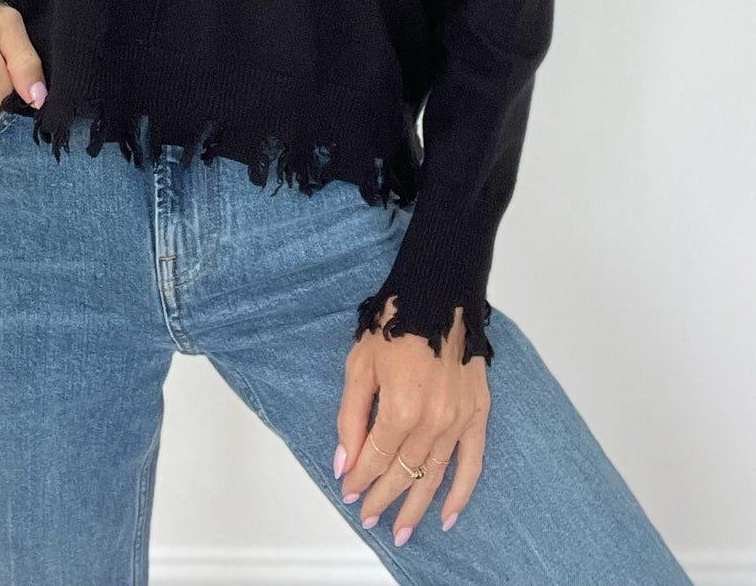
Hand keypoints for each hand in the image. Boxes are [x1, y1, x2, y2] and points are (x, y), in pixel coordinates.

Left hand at [334, 294, 489, 545]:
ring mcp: (458, 420)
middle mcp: (432, 422)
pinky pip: (472, 464)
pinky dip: (461, 493)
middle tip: (369, 517)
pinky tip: (447, 515)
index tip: (348, 492)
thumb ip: (351, 417)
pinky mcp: (478, 413)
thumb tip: (345, 461)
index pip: (375, 459)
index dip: (359, 479)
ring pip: (434, 476)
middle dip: (382, 499)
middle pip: (403, 473)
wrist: (438, 292)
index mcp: (400, 409)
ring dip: (417, 507)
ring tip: (403, 532)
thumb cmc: (396, 321)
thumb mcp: (360, 365)